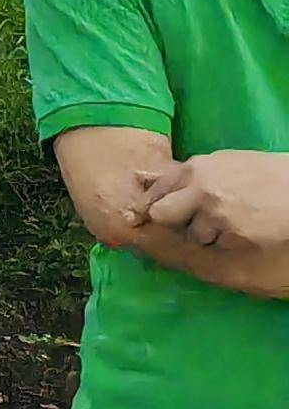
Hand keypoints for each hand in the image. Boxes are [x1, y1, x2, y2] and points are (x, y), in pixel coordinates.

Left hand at [142, 149, 288, 253]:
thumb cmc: (264, 173)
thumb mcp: (222, 162)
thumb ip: (189, 175)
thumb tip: (145, 180)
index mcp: (194, 168)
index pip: (155, 192)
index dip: (150, 206)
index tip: (147, 216)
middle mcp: (199, 190)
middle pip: (161, 215)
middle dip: (171, 222)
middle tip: (189, 222)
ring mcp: (216, 214)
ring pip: (193, 235)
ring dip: (207, 235)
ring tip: (232, 222)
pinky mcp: (234, 235)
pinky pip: (219, 246)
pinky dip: (229, 243)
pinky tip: (246, 230)